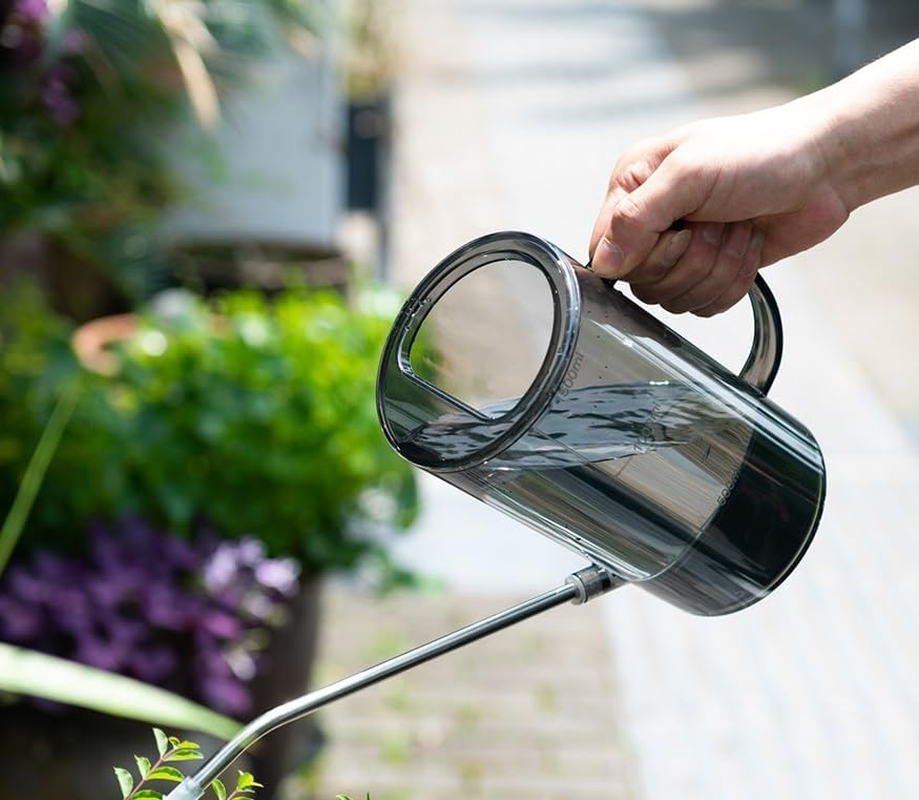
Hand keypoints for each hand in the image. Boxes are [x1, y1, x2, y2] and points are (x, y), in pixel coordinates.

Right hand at [589, 101, 850, 314]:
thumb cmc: (761, 152)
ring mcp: (681, 249)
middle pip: (643, 282)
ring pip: (675, 299)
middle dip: (691, 258)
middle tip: (717, 223)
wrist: (825, 166)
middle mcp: (651, 220)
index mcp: (633, 187)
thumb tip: (603, 264)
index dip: (643, 255)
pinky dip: (733, 281)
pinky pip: (704, 306)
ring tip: (737, 229)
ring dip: (717, 267)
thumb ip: (636, 217)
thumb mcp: (689, 173)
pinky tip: (747, 246)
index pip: (606, 251)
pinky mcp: (711, 271)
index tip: (680, 231)